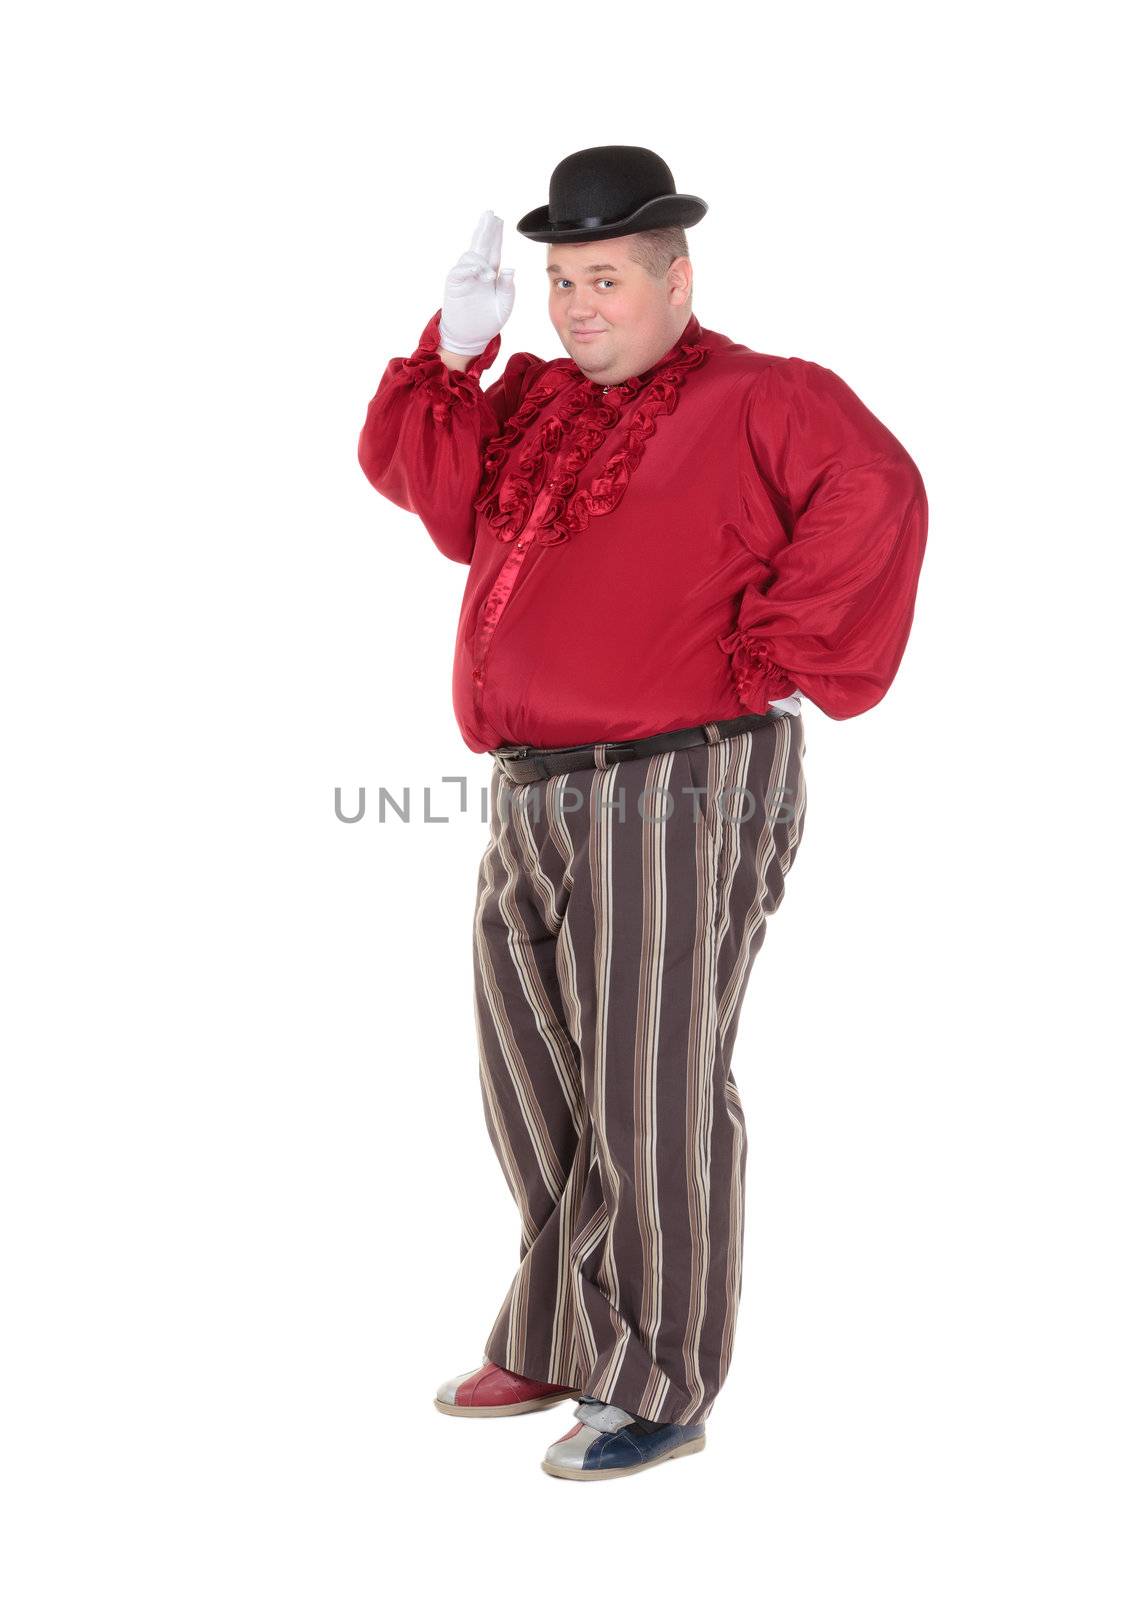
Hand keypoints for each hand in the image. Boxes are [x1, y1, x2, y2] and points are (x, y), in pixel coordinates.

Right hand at [438, 210, 515, 356]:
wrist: (471, 337)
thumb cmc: (489, 321)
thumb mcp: (504, 306)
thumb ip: (508, 288)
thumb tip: (510, 268)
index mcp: (491, 274)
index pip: (494, 250)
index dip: (496, 235)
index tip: (498, 220)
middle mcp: (478, 271)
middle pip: (481, 246)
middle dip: (485, 230)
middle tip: (489, 214)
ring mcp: (466, 277)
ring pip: (471, 256)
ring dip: (481, 256)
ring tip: (489, 271)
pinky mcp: (455, 285)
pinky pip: (460, 271)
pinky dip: (469, 268)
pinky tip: (478, 270)